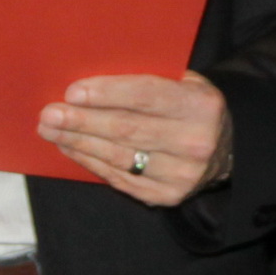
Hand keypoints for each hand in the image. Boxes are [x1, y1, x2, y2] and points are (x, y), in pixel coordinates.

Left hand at [38, 70, 230, 206]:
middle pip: (126, 130)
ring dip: (78, 143)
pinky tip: (72, 148)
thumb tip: (92, 78)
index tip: (72, 93)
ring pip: (118, 156)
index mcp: (201, 106)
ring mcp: (182, 174)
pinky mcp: (168, 196)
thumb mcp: (186, 83)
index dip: (107, 94)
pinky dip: (91, 162)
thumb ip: (151, 79)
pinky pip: (120, 179)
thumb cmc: (193, 107)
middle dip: (81, 122)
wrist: (226, 149)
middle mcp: (195, 142)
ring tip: (51, 130)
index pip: (146, 97)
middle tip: (49, 114)